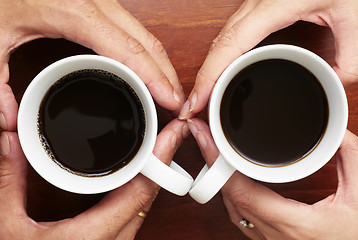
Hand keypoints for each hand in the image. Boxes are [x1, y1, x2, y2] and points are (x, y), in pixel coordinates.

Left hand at [0, 0, 184, 131]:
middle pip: (147, 43)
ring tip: (168, 93)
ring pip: (145, 35)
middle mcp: (96, 4)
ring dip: (160, 65)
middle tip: (177, 104)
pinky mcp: (101, 6)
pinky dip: (147, 55)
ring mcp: (102, 3)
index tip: (170, 101)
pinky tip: (148, 73)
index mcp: (75, 11)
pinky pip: (134, 31)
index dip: (154, 78)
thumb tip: (10, 122)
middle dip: (166, 76)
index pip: (128, 50)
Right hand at [0, 119, 188, 238]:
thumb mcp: (9, 229)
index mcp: (94, 237)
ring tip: (160, 144)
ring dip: (154, 173)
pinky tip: (140, 171)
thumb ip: (10, 183)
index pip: (140, 191)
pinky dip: (141, 187)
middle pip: (150, 194)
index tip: (172, 134)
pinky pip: (135, 211)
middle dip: (163, 160)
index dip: (161, 159)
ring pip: (145, 204)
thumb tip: (9, 141)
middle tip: (170, 131)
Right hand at [179, 0, 357, 118]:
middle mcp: (258, 3)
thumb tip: (332, 85)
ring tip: (205, 94)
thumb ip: (348, 59)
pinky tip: (222, 72)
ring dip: (210, 67)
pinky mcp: (259, 8)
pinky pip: (232, 34)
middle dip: (203, 78)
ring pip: (222, 39)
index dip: (210, 75)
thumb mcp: (355, 20)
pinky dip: (221, 56)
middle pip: (219, 45)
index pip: (231, 45)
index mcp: (275, 5)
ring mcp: (255, 5)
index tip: (198, 99)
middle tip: (196, 106)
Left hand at [188, 117, 357, 238]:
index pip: (241, 191)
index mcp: (293, 224)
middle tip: (206, 137)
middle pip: (229, 196)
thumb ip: (349, 157)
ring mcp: (269, 239)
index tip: (207, 140)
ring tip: (215, 151)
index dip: (218, 164)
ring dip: (220, 179)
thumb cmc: (357, 235)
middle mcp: (274, 235)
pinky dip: (231, 193)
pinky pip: (241, 215)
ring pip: (231, 208)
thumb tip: (334, 132)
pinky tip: (232, 177)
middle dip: (213, 164)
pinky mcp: (270, 238)